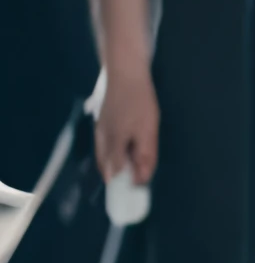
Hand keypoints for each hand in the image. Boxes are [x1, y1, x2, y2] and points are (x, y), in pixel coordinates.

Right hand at [93, 70, 159, 187]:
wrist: (125, 74)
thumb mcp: (148, 130)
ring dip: (114, 165)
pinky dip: (110, 153)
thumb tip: (141, 178)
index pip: (115, 174)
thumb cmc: (139, 103)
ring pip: (103, 156)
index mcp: (113, 145)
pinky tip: (120, 150)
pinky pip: (103, 145)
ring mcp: (99, 131)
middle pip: (106, 167)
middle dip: (118, 177)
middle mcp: (101, 141)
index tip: (138, 187)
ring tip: (130, 167)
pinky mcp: (101, 122)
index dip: (126, 183)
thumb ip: (145, 155)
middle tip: (133, 179)